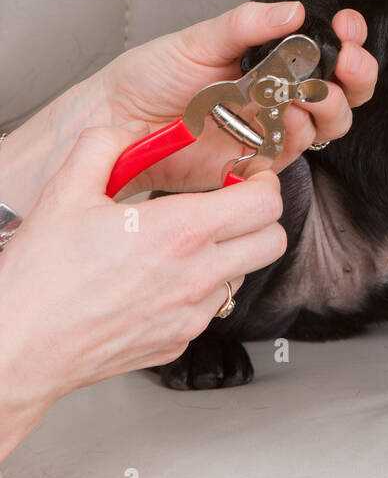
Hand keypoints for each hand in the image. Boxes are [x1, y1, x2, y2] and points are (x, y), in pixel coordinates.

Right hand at [0, 127, 286, 458]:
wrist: (21, 345)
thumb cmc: (41, 279)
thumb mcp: (67, 190)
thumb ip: (106, 144)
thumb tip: (132, 131)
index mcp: (179, 232)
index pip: (264, 202)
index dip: (263, 181)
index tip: (248, 174)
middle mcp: (195, 276)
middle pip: (273, 240)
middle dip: (260, 215)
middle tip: (232, 202)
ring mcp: (191, 315)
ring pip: (246, 274)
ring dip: (232, 251)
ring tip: (190, 239)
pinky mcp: (179, 341)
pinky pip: (213, 307)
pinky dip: (203, 287)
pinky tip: (165, 275)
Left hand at [95, 0, 377, 193]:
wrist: (117, 119)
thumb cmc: (152, 76)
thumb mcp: (200, 38)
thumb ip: (249, 24)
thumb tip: (295, 10)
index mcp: (272, 61)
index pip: (328, 51)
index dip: (349, 41)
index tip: (347, 28)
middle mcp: (278, 96)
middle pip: (343, 92)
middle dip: (356, 76)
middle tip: (345, 64)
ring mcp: (270, 131)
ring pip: (327, 125)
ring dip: (329, 107)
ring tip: (307, 95)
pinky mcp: (255, 163)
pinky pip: (291, 155)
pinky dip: (293, 138)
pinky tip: (279, 122)